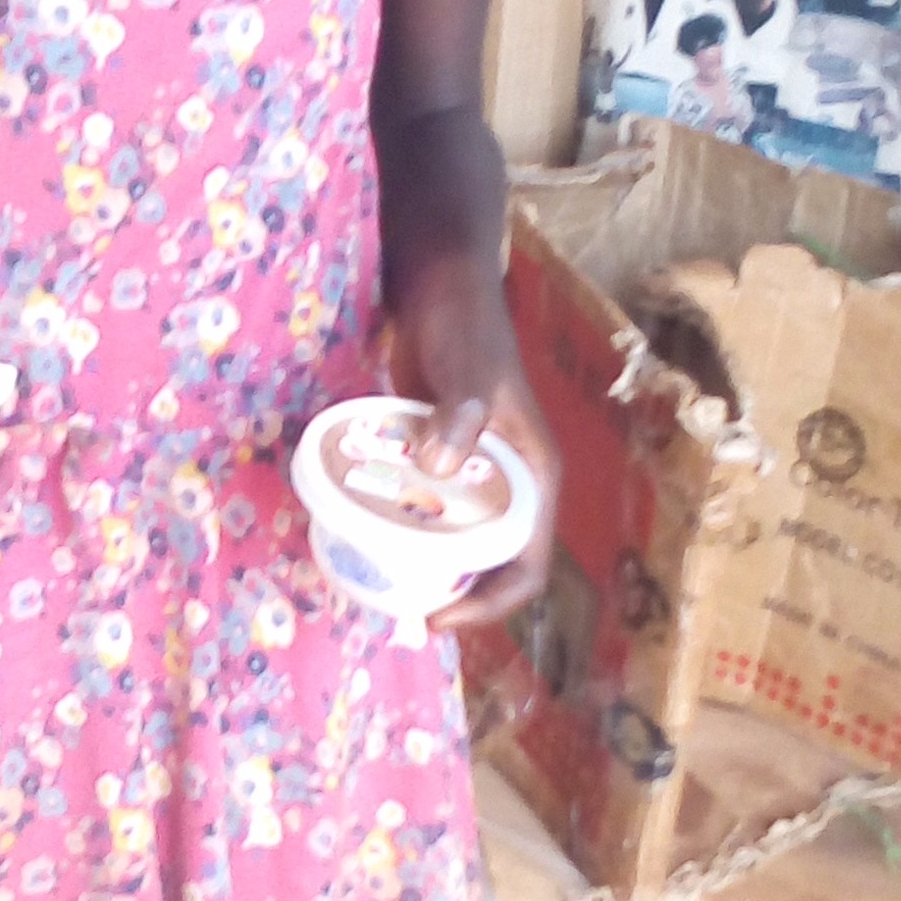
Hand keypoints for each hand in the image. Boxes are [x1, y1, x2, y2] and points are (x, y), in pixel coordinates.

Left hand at [386, 251, 558, 629]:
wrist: (439, 283)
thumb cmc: (465, 326)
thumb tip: (438, 469)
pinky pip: (427, 511)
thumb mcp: (469, 370)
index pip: (528, 566)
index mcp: (534, 476)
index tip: (439, 616)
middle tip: (402, 611)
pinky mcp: (439, 459)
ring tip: (381, 582)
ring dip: (427, 567)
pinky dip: (404, 531)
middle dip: (456, 595)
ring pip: (458, 542)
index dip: (490, 603)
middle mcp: (510, 485)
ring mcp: (473, 474)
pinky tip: (367, 536)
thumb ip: (461, 414)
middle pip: (494, 565)